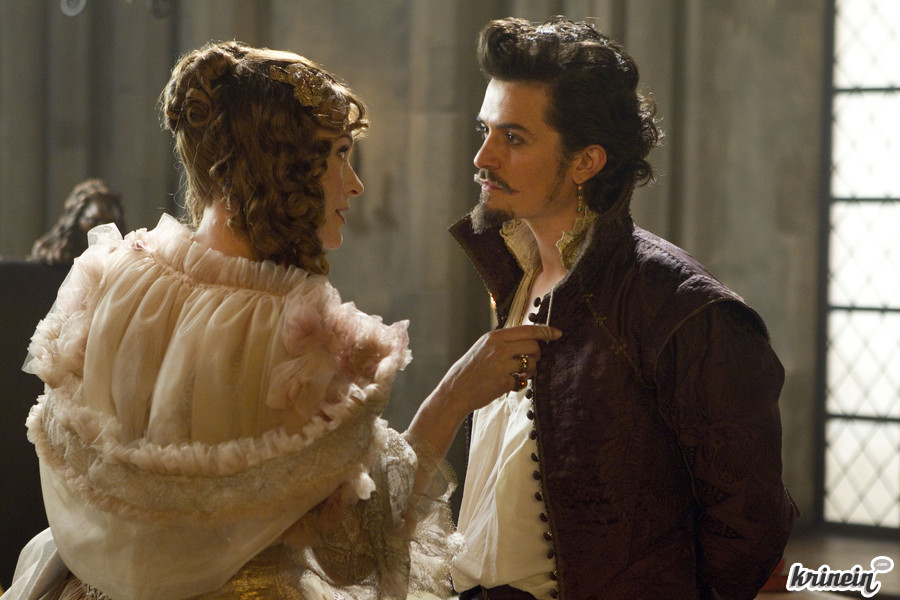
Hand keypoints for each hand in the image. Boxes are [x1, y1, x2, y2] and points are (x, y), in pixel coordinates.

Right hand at [439, 324, 561, 418]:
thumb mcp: (484, 347)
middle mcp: (499, 348)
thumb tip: (531, 338)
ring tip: (519, 374)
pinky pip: (522, 382)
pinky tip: (508, 384)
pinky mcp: (503, 382)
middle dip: (537, 355)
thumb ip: (504, 341)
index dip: (546, 331)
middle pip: (534, 346)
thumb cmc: (471, 369)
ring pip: (531, 364)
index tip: (558, 333)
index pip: (528, 330)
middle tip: (531, 362)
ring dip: (531, 371)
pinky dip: (518, 384)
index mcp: (495, 336)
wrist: (455, 390)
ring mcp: (501, 365)